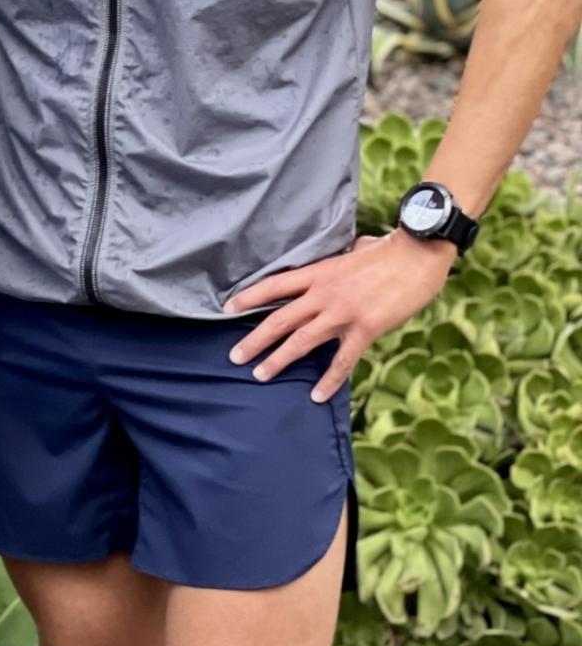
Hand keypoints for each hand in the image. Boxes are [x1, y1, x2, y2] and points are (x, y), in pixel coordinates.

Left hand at [225, 230, 454, 402]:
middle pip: (279, 319)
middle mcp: (323, 293)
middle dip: (255, 339)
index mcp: (319, 272)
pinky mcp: (364, 329)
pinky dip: (328, 381)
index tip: (228, 308)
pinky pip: (341, 361)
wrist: (417, 255)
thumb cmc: (389, 250)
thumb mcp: (354, 250)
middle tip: (235, 356)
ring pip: (301, 341)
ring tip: (260, 375)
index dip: (249, 297)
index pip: (275, 285)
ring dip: (278, 360)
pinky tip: (316, 396)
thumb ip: (342, 259)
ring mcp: (342, 312)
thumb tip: (349, 254)